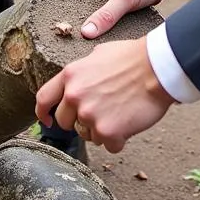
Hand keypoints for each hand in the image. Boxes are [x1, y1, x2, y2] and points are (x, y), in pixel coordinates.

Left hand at [35, 37, 174, 152]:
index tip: (47, 120)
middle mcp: (75, 96)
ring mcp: (90, 115)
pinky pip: (109, 146)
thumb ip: (82, 72)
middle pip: (65, 122)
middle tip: (100, 111)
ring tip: (119, 111)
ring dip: (101, 129)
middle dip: (80, 120)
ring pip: (88, 135)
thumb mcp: (98, 54)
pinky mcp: (107, 131)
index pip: (43, 98)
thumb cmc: (132, 57)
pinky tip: (129, 122)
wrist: (156, 68)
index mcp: (71, 75)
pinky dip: (120, 139)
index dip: (43, 113)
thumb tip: (78, 82)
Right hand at [79, 0, 172, 37]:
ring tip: (105, 41)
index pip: (79, 1)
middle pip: (92, 9)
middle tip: (92, 43)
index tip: (78, 36)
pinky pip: (116, 14)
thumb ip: (106, 15)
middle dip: (95, 23)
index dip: (79, 18)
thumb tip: (86, 32)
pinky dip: (117, 22)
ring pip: (105, 13)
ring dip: (107, 23)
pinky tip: (118, 34)